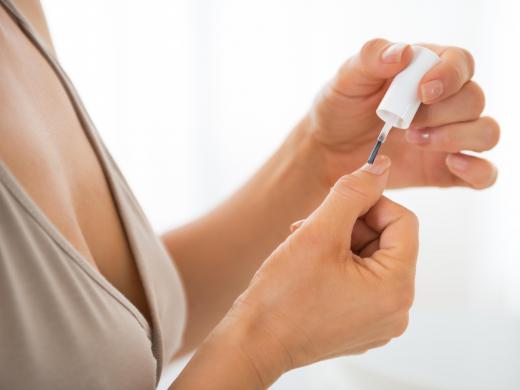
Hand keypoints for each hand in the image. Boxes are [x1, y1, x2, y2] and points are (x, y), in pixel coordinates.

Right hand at [213, 156, 417, 386]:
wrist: (256, 342)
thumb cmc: (283, 295)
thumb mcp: (319, 231)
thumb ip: (353, 193)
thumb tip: (381, 167)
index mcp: (396, 288)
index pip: (403, 221)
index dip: (371, 202)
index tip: (340, 201)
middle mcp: (396, 310)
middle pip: (387, 241)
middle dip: (350, 225)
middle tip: (312, 225)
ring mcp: (379, 321)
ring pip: (371, 259)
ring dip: (340, 242)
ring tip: (305, 244)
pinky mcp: (361, 326)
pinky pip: (361, 281)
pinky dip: (338, 265)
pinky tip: (309, 265)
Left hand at [305, 38, 498, 188]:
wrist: (328, 151)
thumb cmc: (339, 109)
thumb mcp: (346, 79)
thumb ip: (370, 58)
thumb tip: (403, 52)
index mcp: (426, 71)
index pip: (460, 63)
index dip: (450, 75)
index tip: (422, 92)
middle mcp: (444, 103)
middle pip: (474, 100)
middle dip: (442, 113)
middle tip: (405, 124)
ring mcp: (448, 137)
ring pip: (486, 132)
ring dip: (457, 137)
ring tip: (416, 141)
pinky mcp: (444, 170)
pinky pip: (483, 173)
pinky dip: (478, 171)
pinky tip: (451, 165)